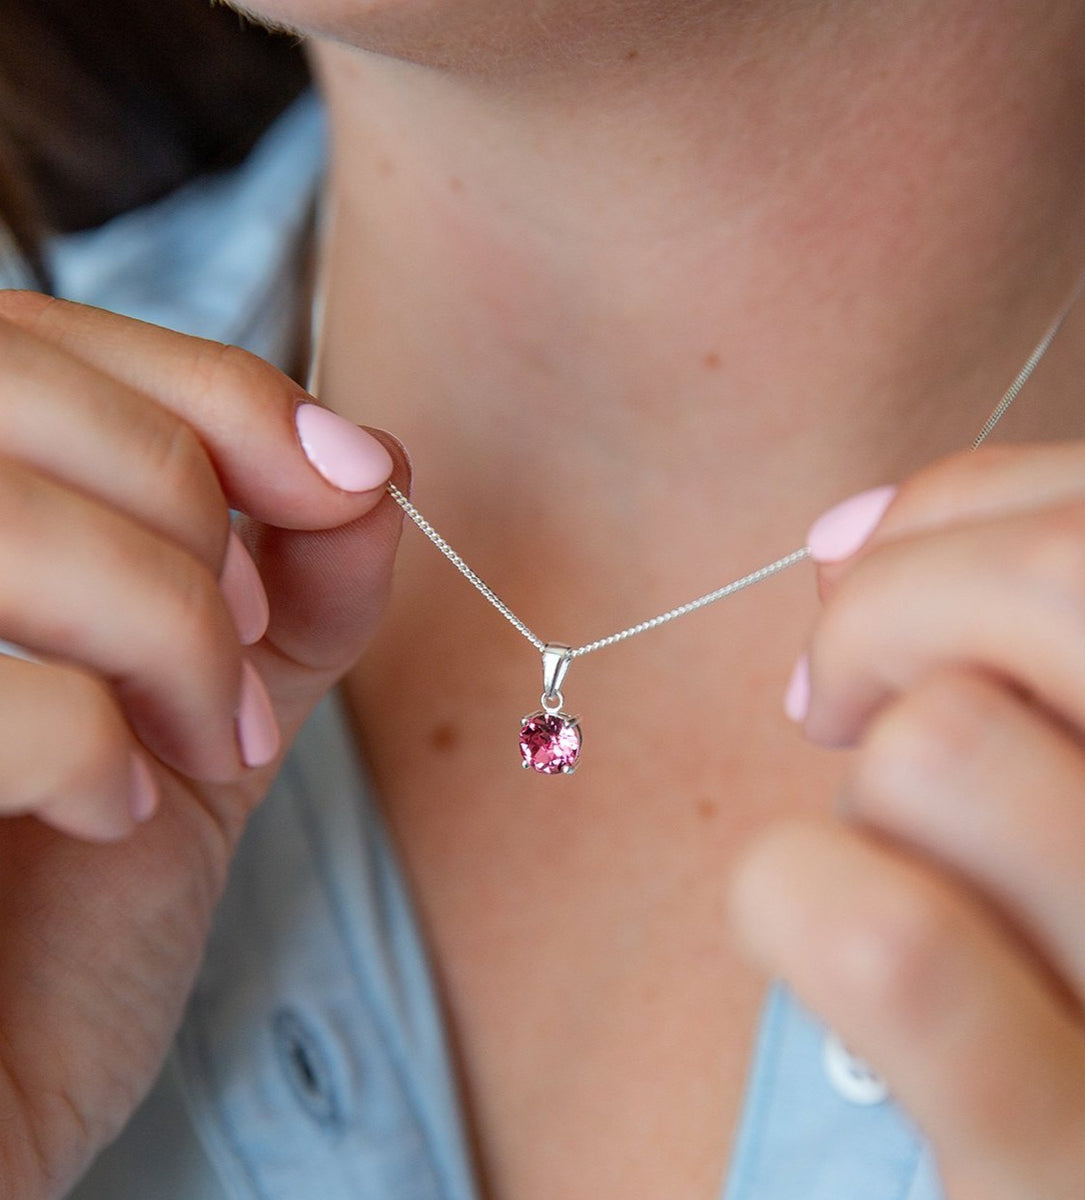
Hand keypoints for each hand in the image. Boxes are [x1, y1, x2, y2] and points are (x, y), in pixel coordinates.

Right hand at [0, 292, 406, 1198]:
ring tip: (192, 739)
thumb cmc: (70, 916)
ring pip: (2, 518)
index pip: (40, 338)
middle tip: (242, 645)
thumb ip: (291, 599)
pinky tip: (104, 815)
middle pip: (12, 383)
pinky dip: (88, 741)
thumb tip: (376, 465)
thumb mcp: (205, 727)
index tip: (357, 476)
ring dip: (162, 622)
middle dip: (189, 504)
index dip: (217, 389)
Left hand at [732, 430, 1084, 1199]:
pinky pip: (876, 929)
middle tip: (832, 688)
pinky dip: (788, 894)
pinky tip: (813, 938)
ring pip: (950, 745)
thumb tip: (846, 531)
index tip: (880, 564)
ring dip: (866, 788)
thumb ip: (1038, 633)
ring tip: (899, 866)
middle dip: (894, 593)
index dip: (983, 501)